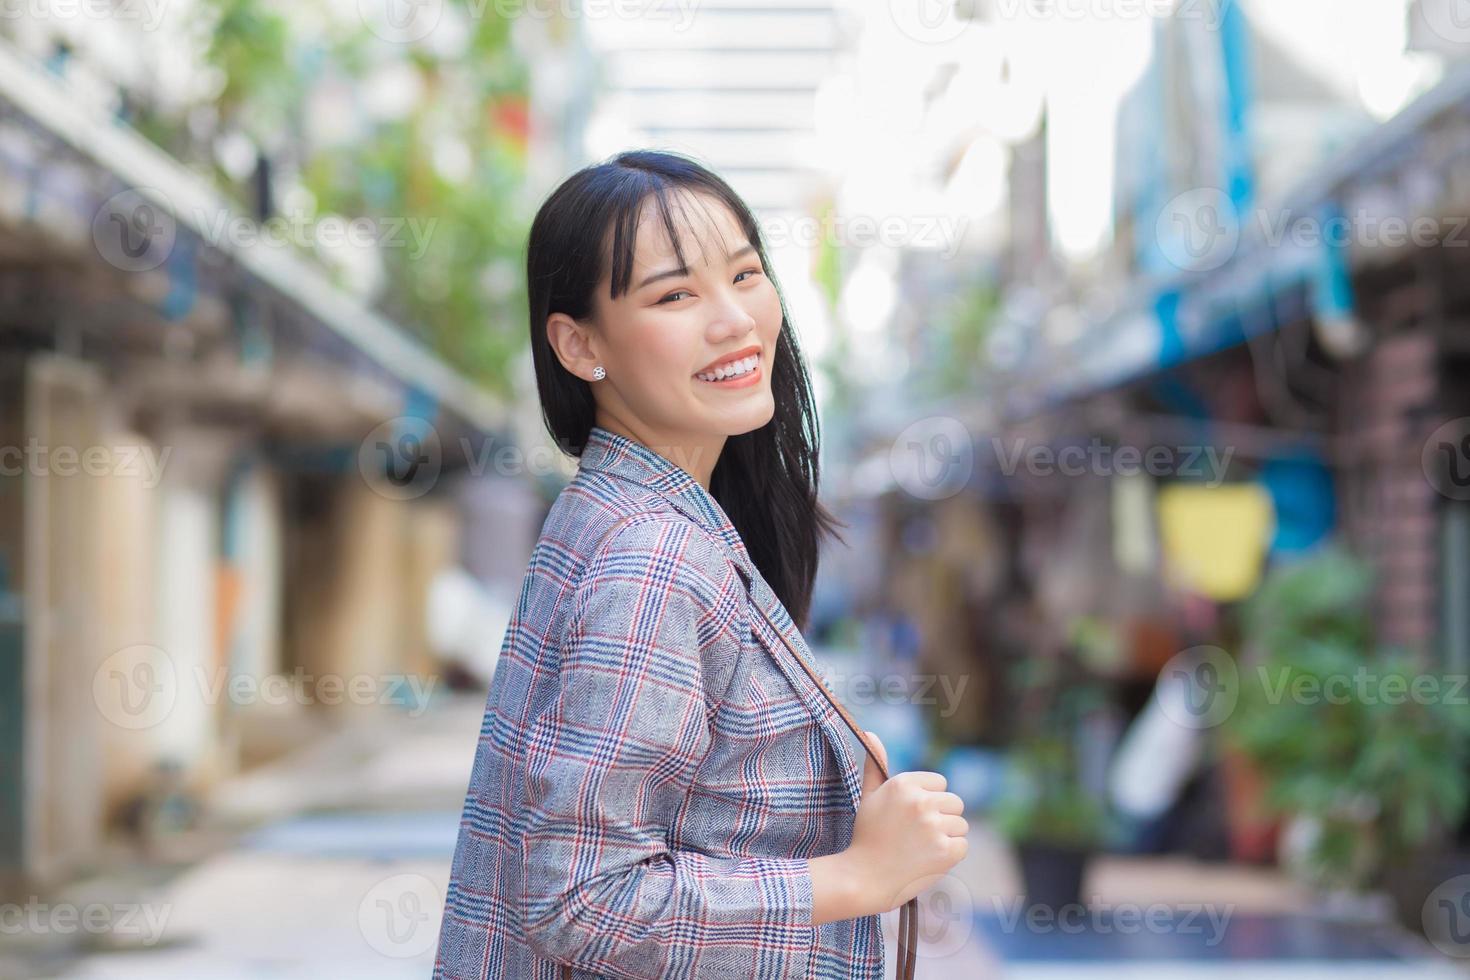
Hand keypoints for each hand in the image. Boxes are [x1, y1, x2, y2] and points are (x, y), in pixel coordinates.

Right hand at [847, 731, 968, 911]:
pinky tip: (928, 860)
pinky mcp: (945, 851)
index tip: (911, 818)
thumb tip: (872, 733)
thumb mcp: (868, 796)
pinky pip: (962, 846)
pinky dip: (950, 856)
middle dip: (942, 818)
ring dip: (947, 838)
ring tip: (921, 848)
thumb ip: (876, 765)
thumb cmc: (866, 836)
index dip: (929, 802)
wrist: (863, 878)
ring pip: (961, 825)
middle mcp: (921, 801)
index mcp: (904, 783)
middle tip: (918, 836)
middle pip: (955, 803)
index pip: (941, 784)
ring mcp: (934, 826)